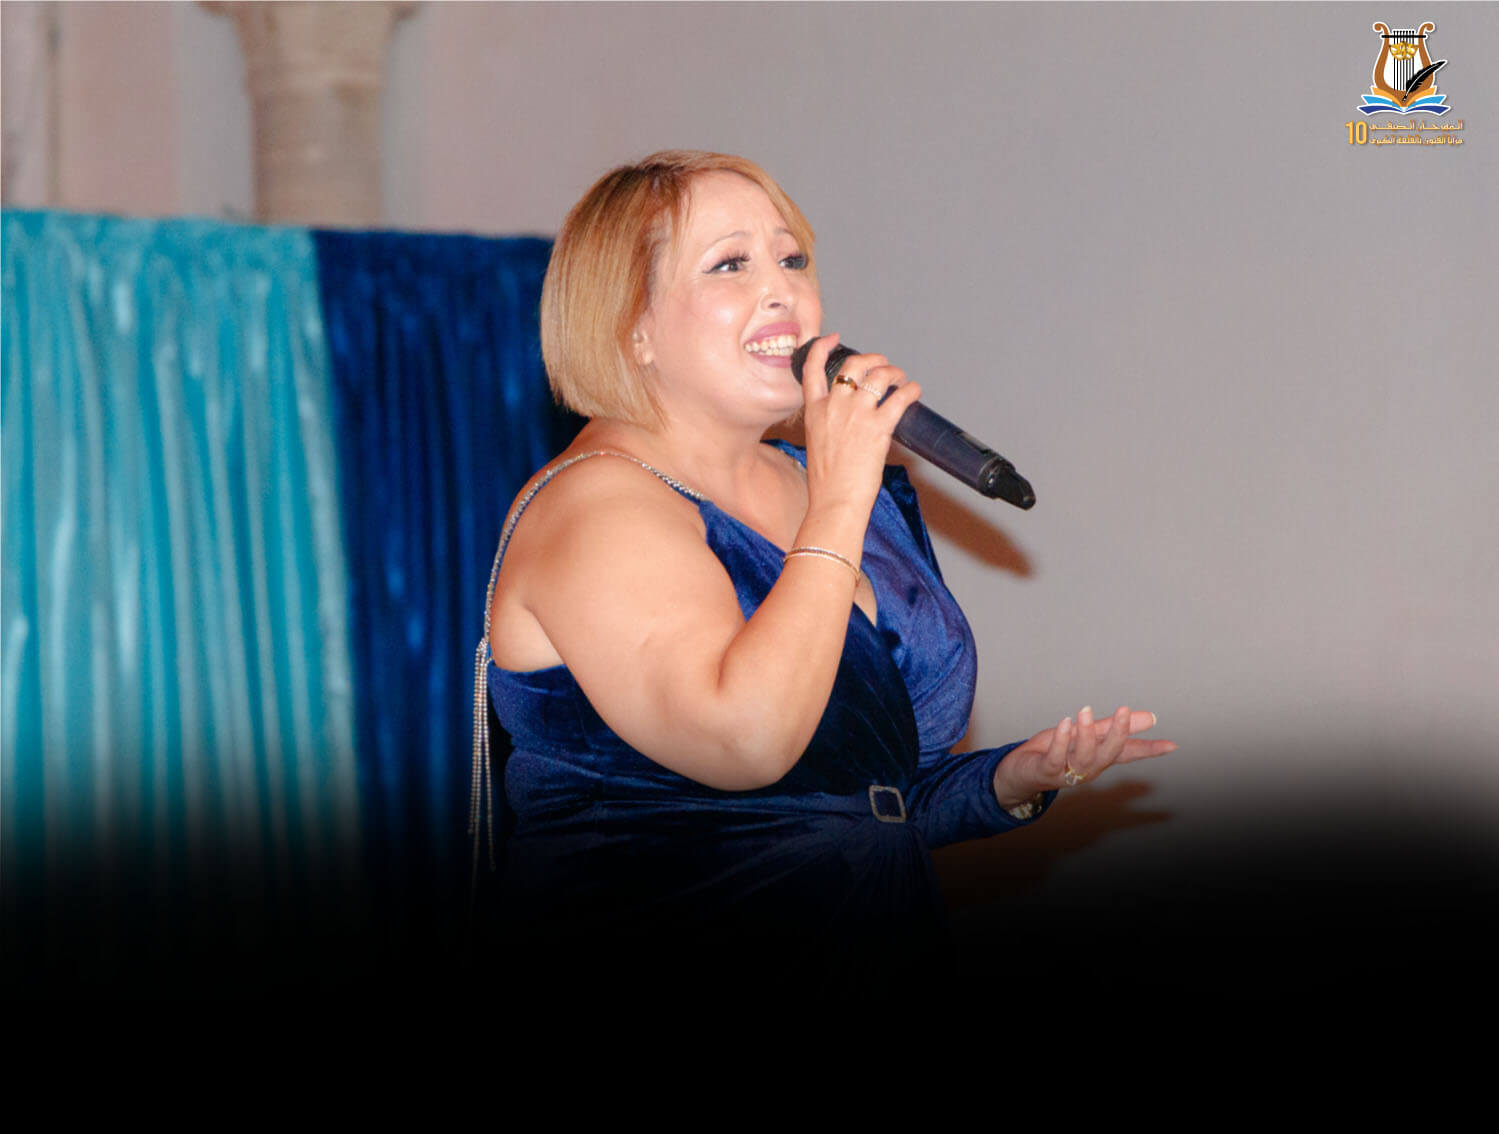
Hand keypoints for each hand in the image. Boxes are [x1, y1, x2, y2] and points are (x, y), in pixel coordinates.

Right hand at [798, 333, 921, 518]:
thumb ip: (829, 425)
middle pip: (854, 364)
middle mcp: (833, 406)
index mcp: (814, 411)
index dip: (822, 347)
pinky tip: (914, 392)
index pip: (811, 369)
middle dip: (873, 359)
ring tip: (902, 380)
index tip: (833, 338)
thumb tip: (850, 422)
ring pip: (879, 375)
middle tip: (883, 366)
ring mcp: (856, 414)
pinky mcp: (878, 426)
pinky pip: (900, 398)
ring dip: (894, 373)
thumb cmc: (827, 483)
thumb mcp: (817, 445)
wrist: (833, 501)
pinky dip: (911, 390)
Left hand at [993, 706, 1176, 806]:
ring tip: (1085, 711)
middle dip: (1118, 734)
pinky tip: (1066, 723)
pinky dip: (1061, 740)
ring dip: (1086, 734)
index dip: (1149, 749)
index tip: (1172, 745)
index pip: (1128, 753)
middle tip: (1124, 710)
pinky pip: (1056, 758)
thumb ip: (1111, 727)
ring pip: (1083, 757)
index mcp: (1099, 758)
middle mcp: (1087, 768)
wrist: (1018, 772)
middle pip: (1109, 754)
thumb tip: (1149, 717)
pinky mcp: (1046, 771)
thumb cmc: (1053, 751)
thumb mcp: (1085, 734)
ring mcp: (1067, 772)